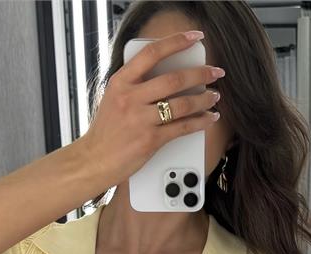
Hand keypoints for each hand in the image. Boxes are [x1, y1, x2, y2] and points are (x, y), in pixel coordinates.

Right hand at [80, 31, 224, 190]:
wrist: (94, 159)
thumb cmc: (106, 130)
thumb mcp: (114, 97)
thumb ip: (135, 84)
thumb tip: (167, 75)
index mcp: (121, 82)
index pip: (152, 54)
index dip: (176, 42)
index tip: (195, 38)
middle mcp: (131, 98)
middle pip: (173, 79)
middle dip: (200, 74)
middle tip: (216, 72)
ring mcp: (141, 119)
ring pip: (181, 104)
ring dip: (203, 99)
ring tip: (214, 96)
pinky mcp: (150, 140)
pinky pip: (182, 128)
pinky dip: (200, 122)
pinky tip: (209, 118)